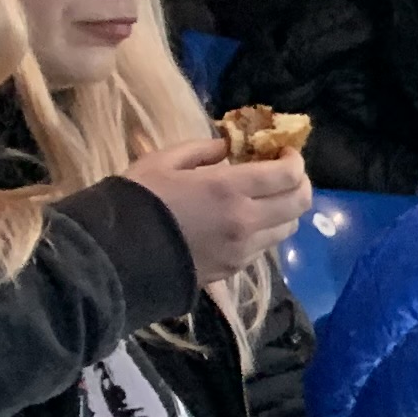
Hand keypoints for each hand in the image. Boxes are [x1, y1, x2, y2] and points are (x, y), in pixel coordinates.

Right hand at [123, 135, 310, 281]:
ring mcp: (244, 249)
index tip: (284, 150)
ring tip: (265, 197)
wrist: (117, 254)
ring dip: (285, 209)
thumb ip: (203, 150)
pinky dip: (266, 230)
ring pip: (288, 228)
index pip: (288, 175)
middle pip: (300, 203)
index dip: (294, 160)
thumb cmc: (137, 199)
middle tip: (285, 173)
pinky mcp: (235, 269)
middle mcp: (246, 221)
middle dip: (300, 183)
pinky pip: (265, 247)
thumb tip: (230, 147)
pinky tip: (245, 221)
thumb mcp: (164, 161)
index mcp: (229, 188)